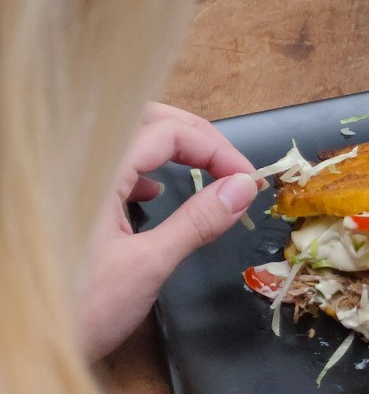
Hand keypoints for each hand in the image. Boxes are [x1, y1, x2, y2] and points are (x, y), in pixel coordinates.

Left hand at [81, 102, 256, 358]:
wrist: (18, 348)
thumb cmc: (77, 310)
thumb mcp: (147, 266)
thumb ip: (197, 221)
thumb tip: (242, 188)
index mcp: (95, 174)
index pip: (167, 132)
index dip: (214, 148)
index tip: (245, 177)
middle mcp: (75, 168)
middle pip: (143, 121)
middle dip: (192, 135)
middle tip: (227, 162)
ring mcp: (66, 184)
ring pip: (124, 141)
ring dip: (167, 148)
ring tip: (201, 169)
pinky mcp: (63, 204)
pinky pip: (106, 166)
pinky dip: (139, 170)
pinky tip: (152, 192)